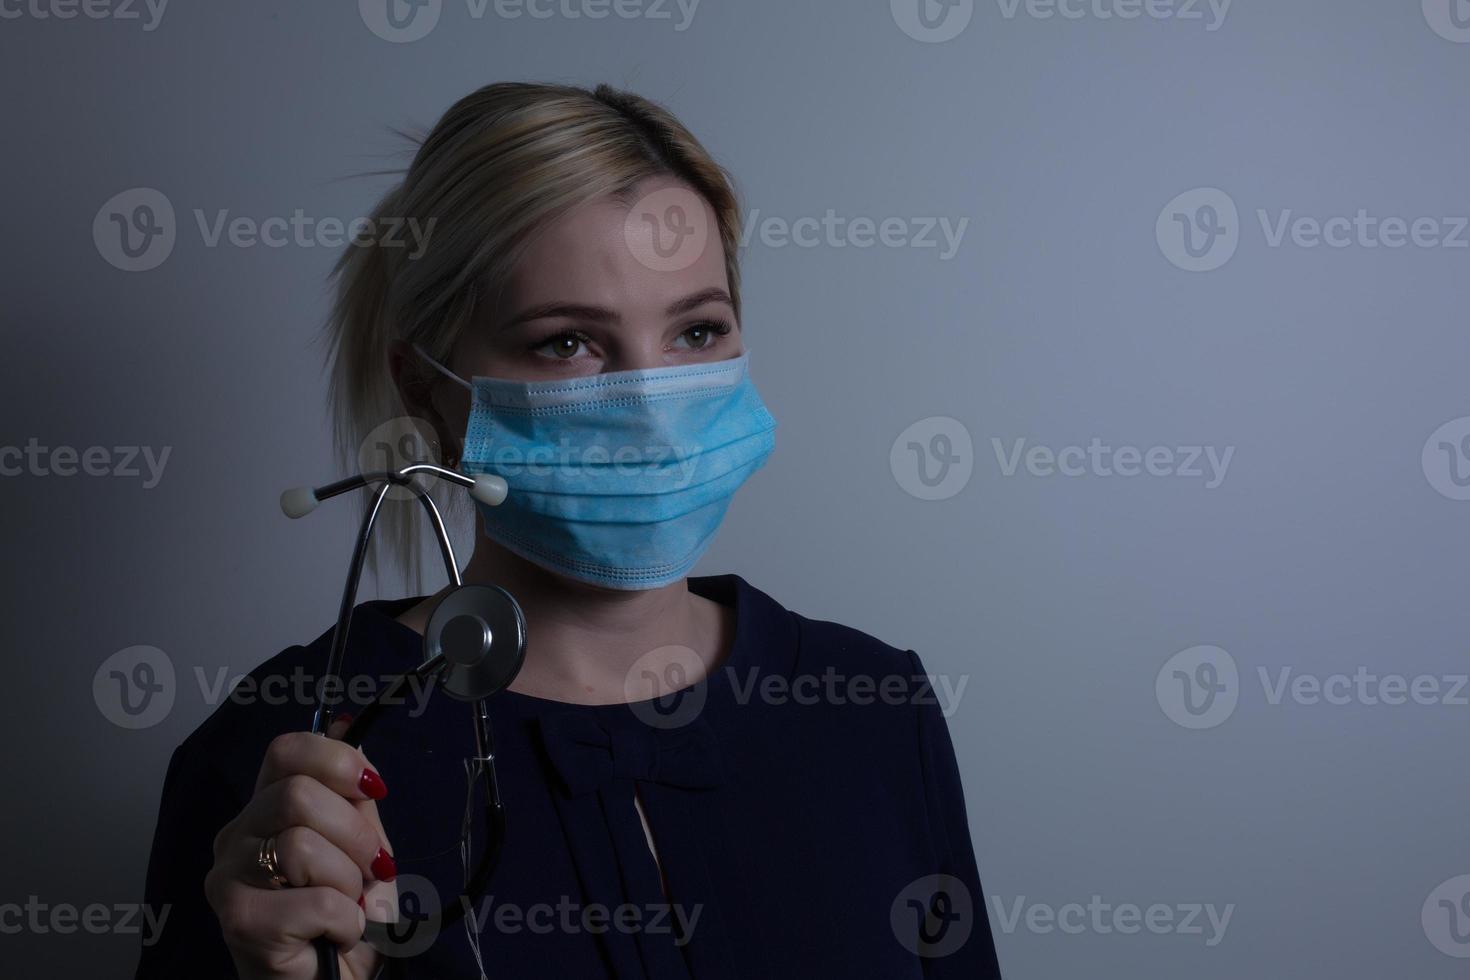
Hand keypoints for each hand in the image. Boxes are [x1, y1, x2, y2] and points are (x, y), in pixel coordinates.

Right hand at [205, 719, 395, 978]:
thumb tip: (345, 723)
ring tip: (348, 907)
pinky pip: (316, 902)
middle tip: (371, 870)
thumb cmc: (340, 916)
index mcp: (264, 808)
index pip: (286, 751)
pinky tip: (337, 935)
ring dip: (348, 883)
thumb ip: (352, 794)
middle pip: (297, 796)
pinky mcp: (239, 923)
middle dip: (355, 834)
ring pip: (302, 846)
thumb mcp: (358, 845)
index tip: (372, 789)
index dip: (336, 760)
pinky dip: (346, 921)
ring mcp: (229, 880)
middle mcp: (236, 837)